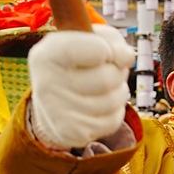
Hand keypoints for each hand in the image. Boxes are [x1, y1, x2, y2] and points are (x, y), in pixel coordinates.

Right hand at [28, 25, 135, 149]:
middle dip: (117, 73)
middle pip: (108, 78)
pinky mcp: (71, 133)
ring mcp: (58, 112)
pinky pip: (113, 120)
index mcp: (48, 54)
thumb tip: (126, 58)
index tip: (103, 52)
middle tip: (107, 71)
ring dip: (118, 92)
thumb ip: (112, 40)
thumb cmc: (77, 64)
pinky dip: (114, 112)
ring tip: (103, 88)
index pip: (93, 50)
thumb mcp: (90, 40)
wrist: (53, 102)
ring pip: (114, 100)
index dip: (108, 50)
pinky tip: (99, 106)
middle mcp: (47, 83)